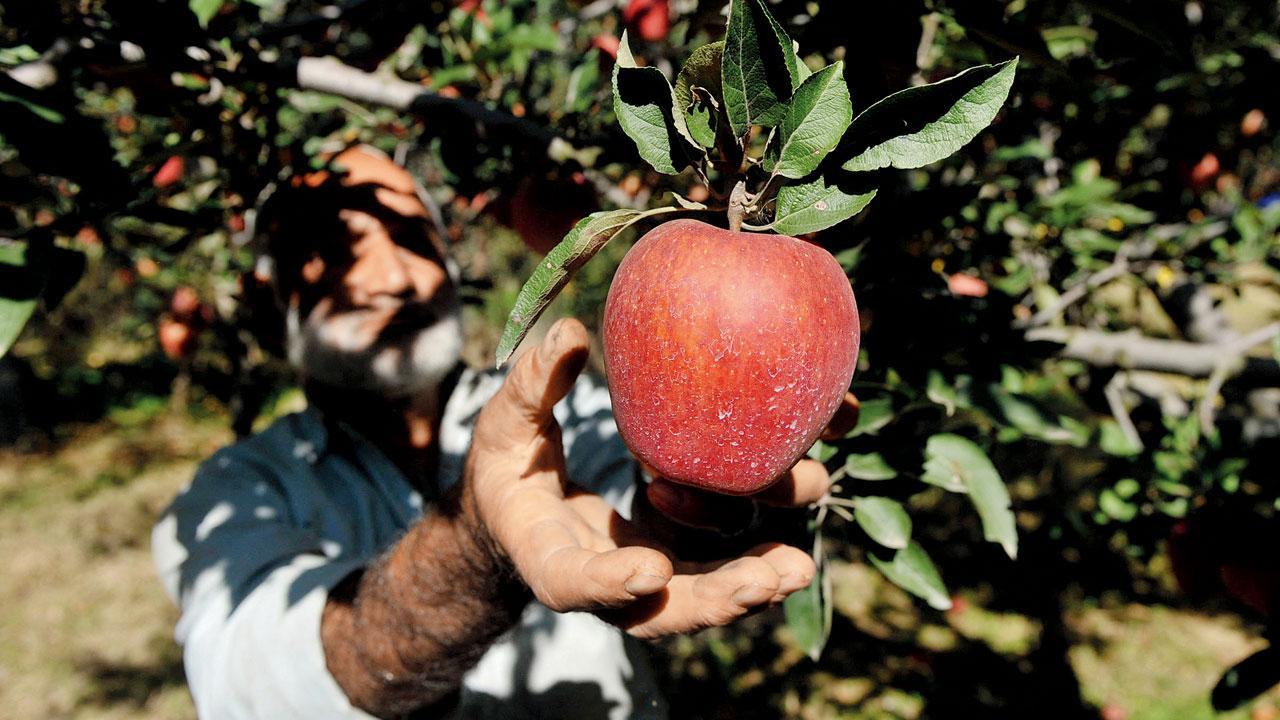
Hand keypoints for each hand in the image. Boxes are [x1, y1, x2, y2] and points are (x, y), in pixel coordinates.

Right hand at [466, 318, 819, 637]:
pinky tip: (795, 531)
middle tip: (764, 582)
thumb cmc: (506, 467)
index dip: (610, 583)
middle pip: (655, 611)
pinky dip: (752, 554)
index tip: (652, 570)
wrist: (517, 512)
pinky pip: (715, 563)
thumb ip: (530, 389)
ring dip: (748, 584)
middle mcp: (599, 580)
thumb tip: (569, 332)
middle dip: (711, 601)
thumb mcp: (504, 428)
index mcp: (545, 554)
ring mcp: (640, 576)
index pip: (572, 581)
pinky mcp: (671, 558)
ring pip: (698, 595)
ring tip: (797, 565)